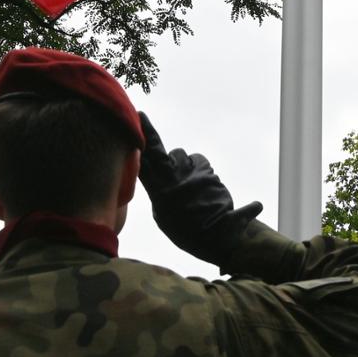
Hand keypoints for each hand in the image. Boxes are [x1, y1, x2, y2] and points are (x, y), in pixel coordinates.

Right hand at [137, 113, 264, 265]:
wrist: (217, 242)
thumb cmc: (184, 230)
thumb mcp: (163, 215)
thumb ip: (160, 189)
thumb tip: (161, 172)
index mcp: (160, 189)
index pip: (151, 155)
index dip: (147, 133)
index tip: (140, 113)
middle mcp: (179, 179)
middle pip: (176, 153)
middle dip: (178, 161)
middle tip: (183, 183)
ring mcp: (198, 178)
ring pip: (196, 159)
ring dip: (196, 170)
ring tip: (199, 195)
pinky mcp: (216, 180)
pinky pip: (209, 169)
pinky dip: (210, 178)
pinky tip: (215, 199)